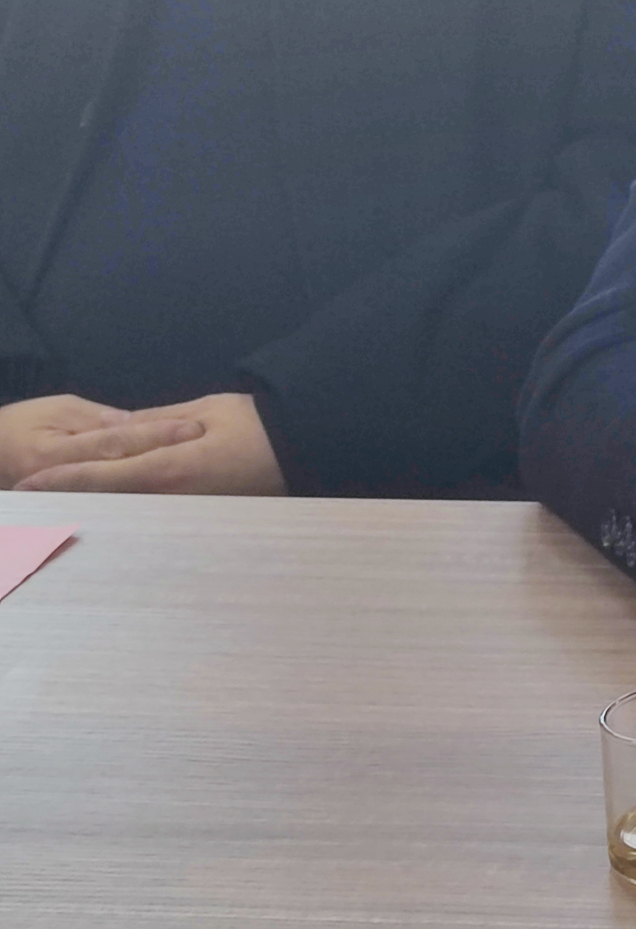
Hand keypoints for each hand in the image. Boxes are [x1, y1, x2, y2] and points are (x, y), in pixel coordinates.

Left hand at [14, 392, 286, 494]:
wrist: (313, 446)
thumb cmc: (263, 424)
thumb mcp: (206, 410)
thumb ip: (155, 423)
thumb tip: (116, 431)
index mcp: (172, 468)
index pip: (103, 476)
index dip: (61, 481)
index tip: (26, 487)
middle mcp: (177, 498)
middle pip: (111, 503)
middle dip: (71, 501)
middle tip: (31, 506)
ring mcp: (192, 512)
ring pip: (133, 512)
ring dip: (98, 509)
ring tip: (62, 509)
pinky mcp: (207, 517)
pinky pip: (159, 515)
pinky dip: (131, 512)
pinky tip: (116, 513)